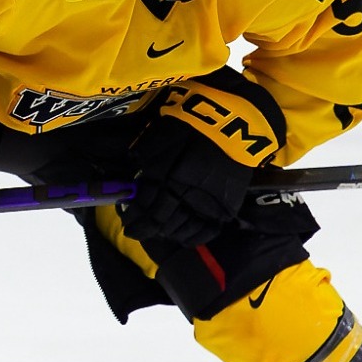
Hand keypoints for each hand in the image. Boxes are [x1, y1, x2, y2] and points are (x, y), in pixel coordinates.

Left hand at [119, 116, 256, 247]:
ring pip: (180, 230)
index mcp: (164, 178)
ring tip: (159, 231)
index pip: (144, 207)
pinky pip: (205, 231)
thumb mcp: (159, 136)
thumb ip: (144, 159)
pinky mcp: (224, 208)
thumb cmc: (191, 125)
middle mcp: (183, 195)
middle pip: (160, 222)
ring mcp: (205, 204)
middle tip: (138, 230)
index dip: (133, 218)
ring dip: (166, 233)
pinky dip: (191, 237)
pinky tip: (182, 237)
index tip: (128, 222)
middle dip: (145, 229)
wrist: (233, 125)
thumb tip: (133, 176)